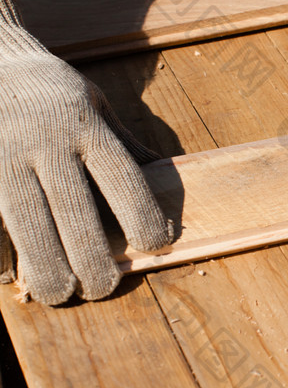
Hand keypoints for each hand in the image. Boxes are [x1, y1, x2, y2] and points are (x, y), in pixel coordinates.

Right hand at [0, 0, 171, 303]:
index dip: (143, 220)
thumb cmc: (52, 95)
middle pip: (76, 215)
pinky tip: (14, 273)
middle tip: (102, 287)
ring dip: (48, 269)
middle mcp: (44, 140)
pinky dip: (3, 256)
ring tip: (61, 292)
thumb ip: (126, 149)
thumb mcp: (96, 107)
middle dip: (93, 262)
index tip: (155, 245)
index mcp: (84, 125)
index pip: (123, 180)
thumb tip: (172, 188)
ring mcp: (3, 157)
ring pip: (29, 227)